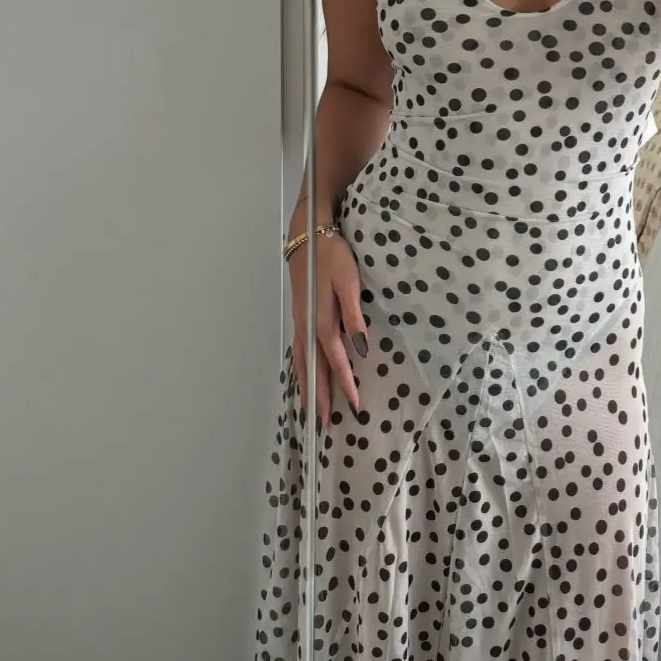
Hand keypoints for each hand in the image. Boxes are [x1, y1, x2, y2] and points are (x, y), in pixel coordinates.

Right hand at [288, 230, 366, 428]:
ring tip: (309, 410)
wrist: (306, 237)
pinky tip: (303, 378)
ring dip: (307, 387)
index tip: (353, 405)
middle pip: (314, 369)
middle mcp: (308, 327)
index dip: (344, 384)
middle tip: (322, 424)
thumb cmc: (332, 257)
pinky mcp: (299, 318)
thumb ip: (354, 315)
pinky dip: (301, 370)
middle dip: (319, 396)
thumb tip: (361, 347)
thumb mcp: (349, 282)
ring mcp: (300, 323)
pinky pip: (299, 352)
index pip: (335, 360)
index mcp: (322, 321)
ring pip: (303, 363)